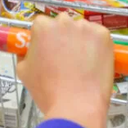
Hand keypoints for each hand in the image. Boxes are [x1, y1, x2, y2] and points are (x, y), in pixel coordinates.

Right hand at [16, 13, 113, 127]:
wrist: (76, 106)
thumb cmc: (47, 90)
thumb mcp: (23, 71)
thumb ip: (25, 53)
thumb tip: (32, 49)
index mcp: (42, 27)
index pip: (42, 24)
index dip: (45, 38)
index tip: (49, 50)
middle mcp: (64, 21)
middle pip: (63, 23)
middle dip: (63, 36)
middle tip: (65, 57)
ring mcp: (86, 27)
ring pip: (81, 29)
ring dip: (80, 40)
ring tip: (82, 63)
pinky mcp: (104, 36)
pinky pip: (98, 36)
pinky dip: (97, 46)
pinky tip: (94, 63)